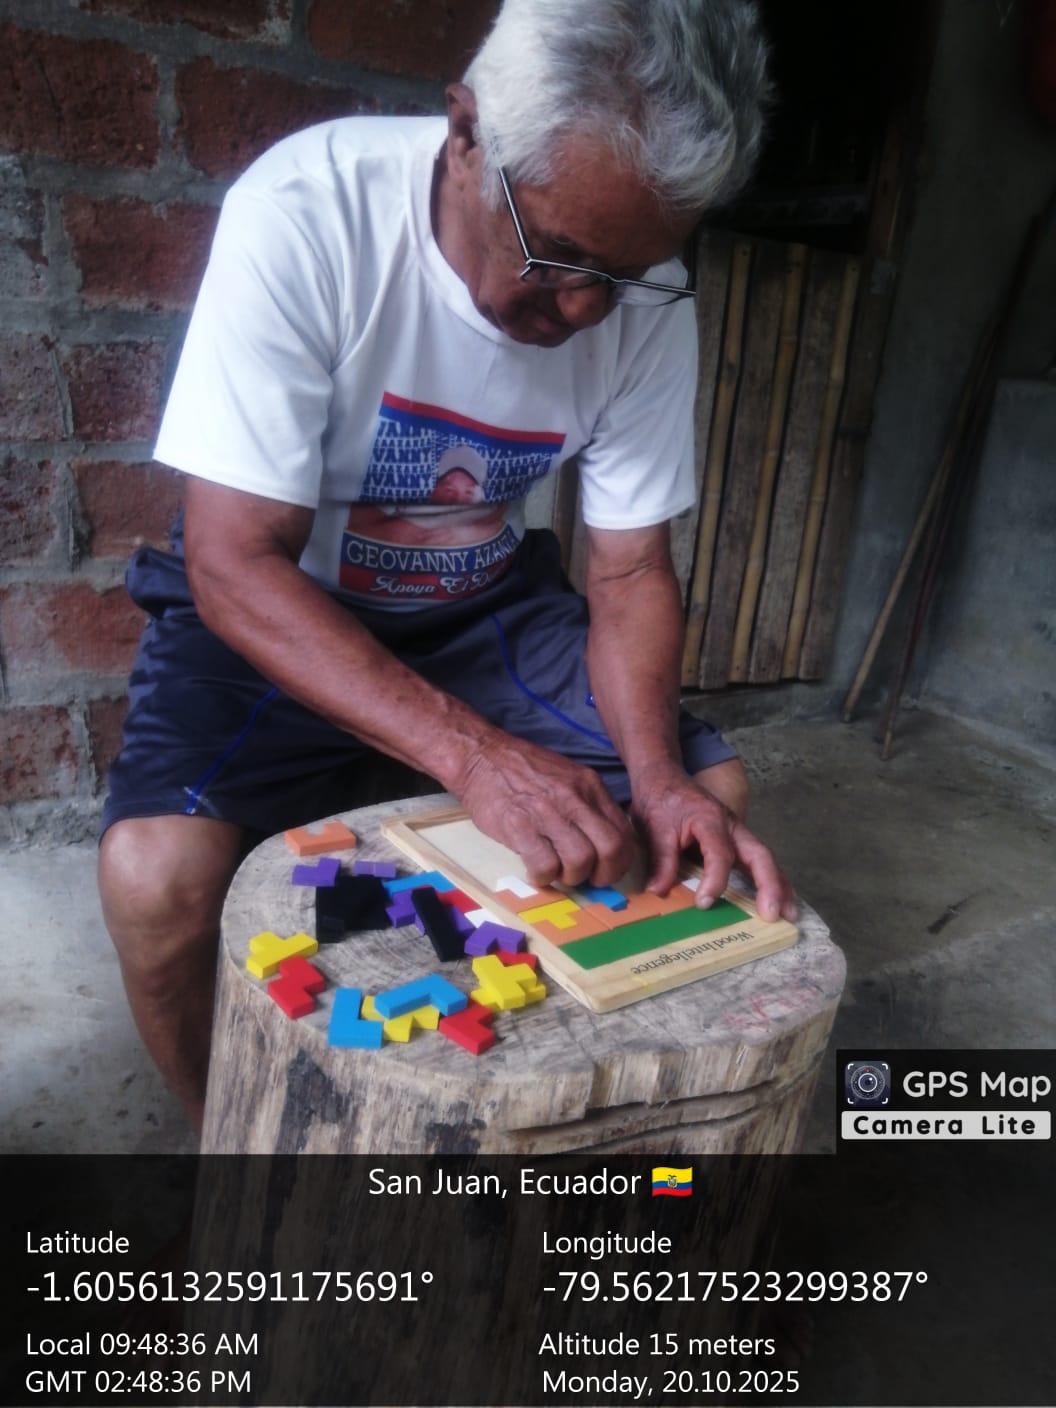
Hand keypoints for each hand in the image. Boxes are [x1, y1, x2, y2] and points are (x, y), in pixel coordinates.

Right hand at [455, 733, 634, 888]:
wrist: (481, 756)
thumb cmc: (523, 771)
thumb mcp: (567, 777)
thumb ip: (587, 805)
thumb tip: (603, 843)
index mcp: (589, 786)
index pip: (623, 832)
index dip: (619, 861)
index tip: (605, 870)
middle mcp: (574, 798)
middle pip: (610, 849)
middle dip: (603, 875)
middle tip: (587, 879)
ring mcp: (547, 812)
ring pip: (580, 860)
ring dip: (570, 877)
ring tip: (556, 872)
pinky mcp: (520, 826)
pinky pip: (544, 865)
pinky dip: (543, 877)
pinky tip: (535, 871)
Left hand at [631, 764, 796, 923]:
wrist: (664, 777)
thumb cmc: (661, 800)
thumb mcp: (655, 828)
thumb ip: (661, 859)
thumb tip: (659, 891)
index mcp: (711, 819)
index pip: (720, 854)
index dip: (715, 881)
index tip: (704, 903)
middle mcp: (732, 826)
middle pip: (760, 855)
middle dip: (769, 886)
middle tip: (772, 915)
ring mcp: (738, 833)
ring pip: (766, 859)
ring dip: (780, 886)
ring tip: (789, 915)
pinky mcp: (737, 841)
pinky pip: (759, 861)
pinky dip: (772, 881)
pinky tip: (779, 901)